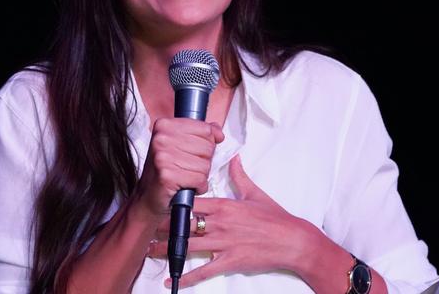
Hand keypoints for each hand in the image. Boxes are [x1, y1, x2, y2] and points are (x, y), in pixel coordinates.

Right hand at [132, 118, 224, 218]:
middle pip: (207, 147)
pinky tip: (186, 186)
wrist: (149, 197)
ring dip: (201, 175)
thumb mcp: (181, 144)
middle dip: (204, 161)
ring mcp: (162, 157)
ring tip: (185, 177)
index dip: (207, 144)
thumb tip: (219, 133)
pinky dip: (198, 186)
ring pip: (205, 165)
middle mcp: (161, 139)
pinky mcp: (167, 176)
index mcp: (165, 125)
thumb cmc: (166, 170)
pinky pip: (200, 179)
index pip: (205, 129)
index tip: (193, 152)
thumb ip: (202, 134)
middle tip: (187, 167)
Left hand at [148, 154, 320, 288]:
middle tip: (146, 228)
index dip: (173, 202)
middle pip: (185, 223)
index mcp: (224, 205)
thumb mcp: (255, 193)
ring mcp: (223, 243)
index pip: (192, 201)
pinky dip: (187, 277)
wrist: (292, 240)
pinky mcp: (230, 261)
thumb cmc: (275, 217)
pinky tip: (172, 281)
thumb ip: (239, 176)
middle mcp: (220, 223)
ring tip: (150, 250)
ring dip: (167, 249)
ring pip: (189, 246)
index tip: (159, 202)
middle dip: (163, 226)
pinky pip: (204, 270)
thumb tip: (234, 157)